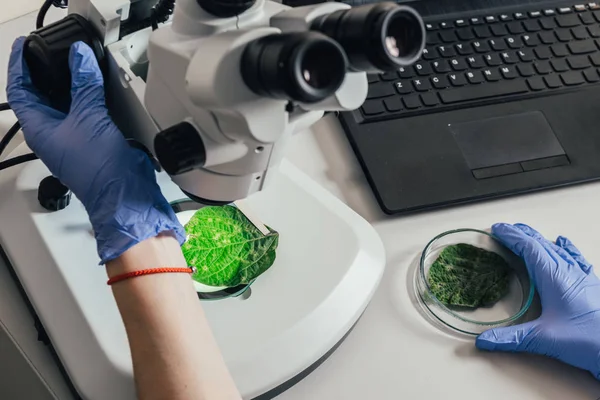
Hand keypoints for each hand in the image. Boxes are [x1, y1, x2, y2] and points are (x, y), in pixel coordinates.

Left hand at [6, 38, 184, 262]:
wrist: (125, 193)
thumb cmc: (98, 168)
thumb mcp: (89, 117)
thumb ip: (84, 84)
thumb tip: (79, 56)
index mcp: (39, 129)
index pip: (19, 91)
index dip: (19, 66)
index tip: (24, 46)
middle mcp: (53, 133)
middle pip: (40, 96)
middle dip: (43, 72)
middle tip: (49, 50)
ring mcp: (73, 137)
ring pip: (64, 104)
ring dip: (68, 83)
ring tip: (74, 62)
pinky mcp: (94, 140)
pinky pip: (85, 112)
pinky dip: (89, 96)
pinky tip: (97, 85)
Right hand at [476, 223, 599, 379]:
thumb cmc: (588, 340)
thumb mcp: (543, 339)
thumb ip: (511, 338)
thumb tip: (485, 340)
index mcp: (554, 277)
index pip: (528, 247)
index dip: (511, 236)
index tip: (497, 229)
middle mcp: (568, 271)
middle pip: (541, 243)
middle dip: (521, 234)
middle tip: (505, 230)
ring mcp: (582, 275)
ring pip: (557, 248)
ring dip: (539, 239)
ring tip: (527, 233)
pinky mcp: (591, 284)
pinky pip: (575, 257)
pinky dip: (564, 248)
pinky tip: (563, 244)